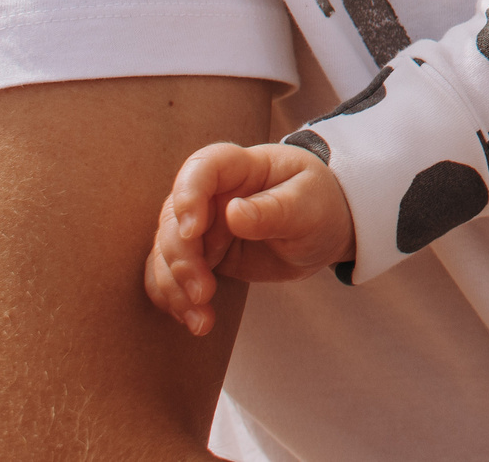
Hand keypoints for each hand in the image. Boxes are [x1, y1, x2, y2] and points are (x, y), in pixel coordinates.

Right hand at [144, 141, 356, 336]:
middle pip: (173, 217)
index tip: (193, 230)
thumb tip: (233, 213)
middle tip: (204, 292)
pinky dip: (174, 298)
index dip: (188, 194)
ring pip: (165, 250)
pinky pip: (170, 273)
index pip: (203, 167)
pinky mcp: (200, 255)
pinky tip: (194, 321)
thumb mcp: (308, 208)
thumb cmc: (319, 207)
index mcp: (242, 168)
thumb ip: (273, 210)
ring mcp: (203, 225)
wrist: (323, 233)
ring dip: (174, 285)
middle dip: (181, 258)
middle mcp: (214, 194)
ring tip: (201, 320)